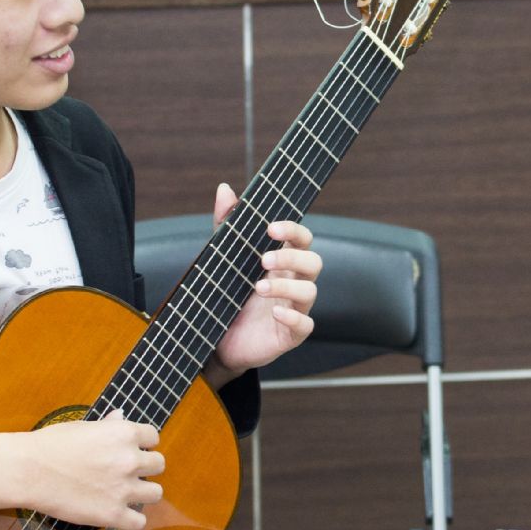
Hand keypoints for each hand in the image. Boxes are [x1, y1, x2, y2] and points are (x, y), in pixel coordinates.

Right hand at [0, 409, 163, 529]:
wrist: (28, 471)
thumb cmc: (50, 445)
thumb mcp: (83, 427)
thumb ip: (108, 425)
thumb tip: (121, 416)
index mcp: (124, 434)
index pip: (153, 437)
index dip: (142, 444)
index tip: (131, 450)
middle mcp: (130, 460)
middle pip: (159, 464)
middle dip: (145, 467)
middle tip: (126, 472)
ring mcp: (124, 489)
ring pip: (156, 493)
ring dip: (143, 493)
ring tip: (124, 493)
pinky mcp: (113, 514)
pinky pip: (139, 522)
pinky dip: (131, 520)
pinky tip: (118, 514)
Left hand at [210, 183, 319, 372]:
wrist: (216, 340)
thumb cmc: (227, 296)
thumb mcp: (223, 259)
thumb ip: (226, 225)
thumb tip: (224, 189)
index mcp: (283, 262)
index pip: (302, 239)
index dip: (293, 230)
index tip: (270, 228)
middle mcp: (293, 282)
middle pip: (313, 262)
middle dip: (291, 257)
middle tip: (263, 260)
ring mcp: (295, 308)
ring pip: (309, 292)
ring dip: (286, 286)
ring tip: (257, 287)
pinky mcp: (290, 334)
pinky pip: (305, 325)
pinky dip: (293, 317)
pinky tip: (274, 312)